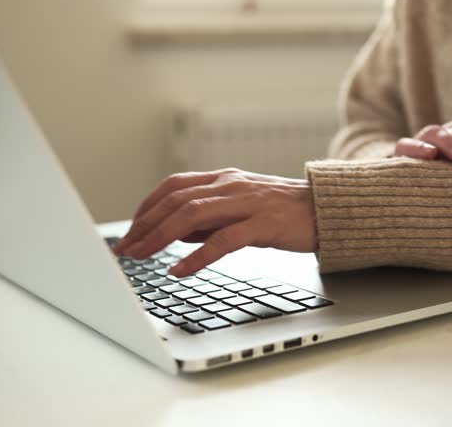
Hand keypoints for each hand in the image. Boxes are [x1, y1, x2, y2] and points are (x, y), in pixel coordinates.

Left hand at [113, 168, 316, 276]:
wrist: (327, 208)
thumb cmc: (283, 211)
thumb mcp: (240, 208)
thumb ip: (209, 218)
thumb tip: (174, 234)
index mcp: (223, 179)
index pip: (173, 187)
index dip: (146, 207)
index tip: (129, 231)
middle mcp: (230, 186)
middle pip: (175, 201)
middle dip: (144, 225)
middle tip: (124, 249)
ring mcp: (246, 203)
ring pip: (192, 215)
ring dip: (160, 237)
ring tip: (141, 256)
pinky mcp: (262, 224)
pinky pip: (223, 240)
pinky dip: (196, 256)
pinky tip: (179, 270)